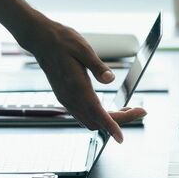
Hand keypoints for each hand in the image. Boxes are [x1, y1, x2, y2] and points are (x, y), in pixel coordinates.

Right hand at [19, 17, 146, 142]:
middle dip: (118, 121)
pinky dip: (98, 115)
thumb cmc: (62, 41)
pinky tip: (107, 106)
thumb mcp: (83, 48)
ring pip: (89, 120)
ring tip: (127, 109)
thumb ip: (97, 66)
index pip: (97, 114)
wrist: (40, 40)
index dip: (111, 127)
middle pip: (96, 121)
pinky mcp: (65, 96)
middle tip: (138, 111)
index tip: (121, 138)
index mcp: (76, 86)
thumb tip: (110, 80)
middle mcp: (69, 97)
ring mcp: (66, 98)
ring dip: (108, 120)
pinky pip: (82, 114)